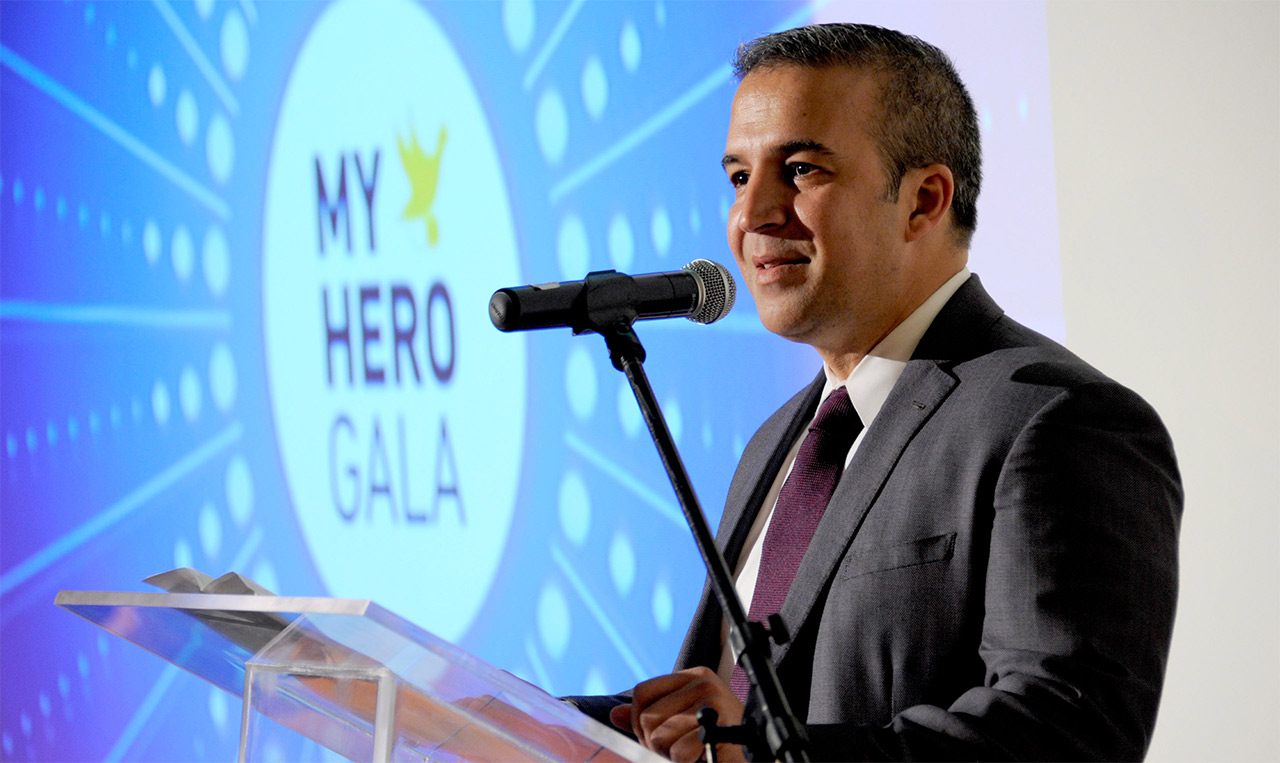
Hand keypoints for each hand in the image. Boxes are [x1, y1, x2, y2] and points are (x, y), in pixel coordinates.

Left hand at [610, 667, 746, 762]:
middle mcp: (703, 683)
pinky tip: (698, 756)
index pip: (642, 692)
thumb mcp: (678, 721)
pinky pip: (680, 750)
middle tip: (675, 748)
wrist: (748, 753)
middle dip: (654, 741)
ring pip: (659, 735)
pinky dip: (684, 760)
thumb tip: (615, 715)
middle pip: (648, 715)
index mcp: (692, 677)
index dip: (638, 720)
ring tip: (688, 751)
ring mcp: (714, 702)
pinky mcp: (721, 725)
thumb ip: (649, 716)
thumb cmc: (713, 738)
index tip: (650, 736)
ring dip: (669, 752)